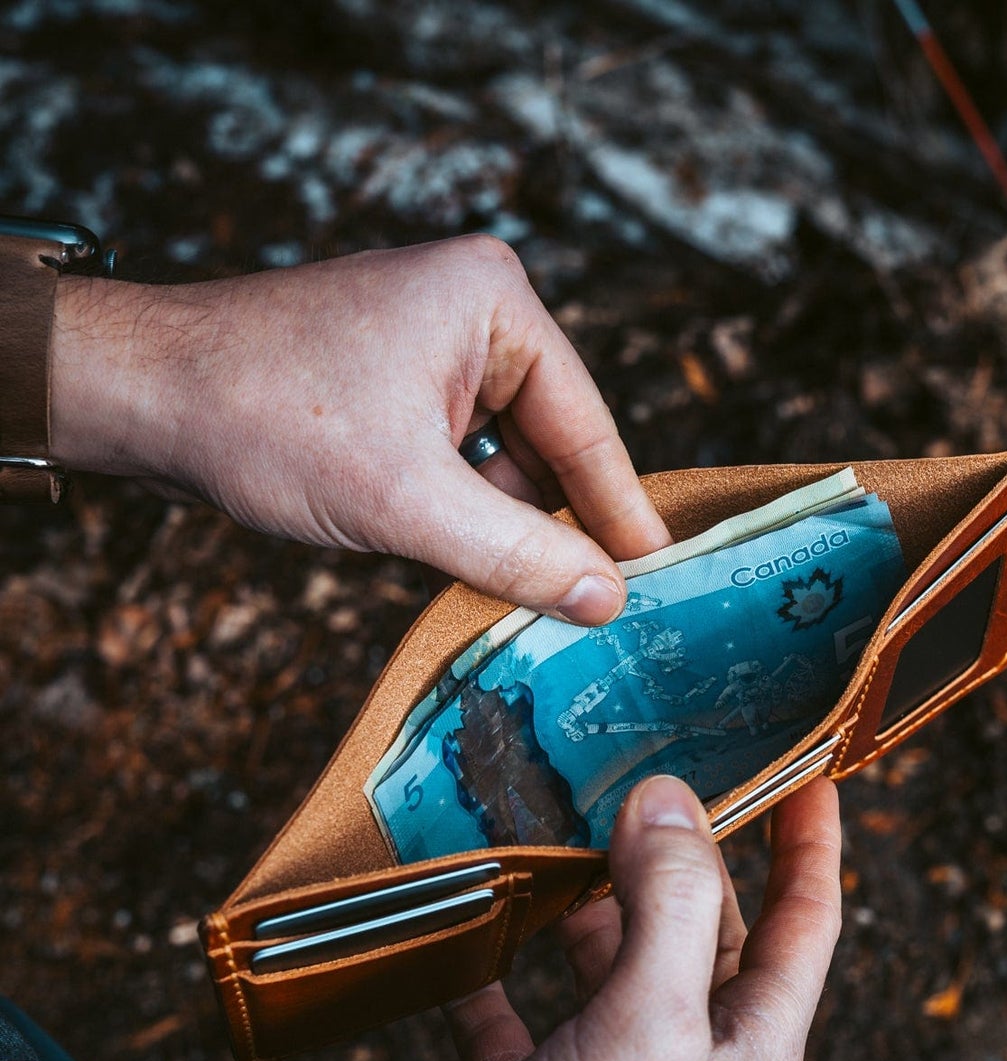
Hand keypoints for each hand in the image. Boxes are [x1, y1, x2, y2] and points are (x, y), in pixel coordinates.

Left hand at [49, 237, 670, 623]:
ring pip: (503, 456)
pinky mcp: (395, 380)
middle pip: (549, 441)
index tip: (657, 574)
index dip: (619, 510)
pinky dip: (463, 509)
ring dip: (503, 521)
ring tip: (518, 587)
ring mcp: (431, 343)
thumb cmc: (263, 416)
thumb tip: (605, 599)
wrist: (139, 395)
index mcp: (492, 301)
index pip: (585, 424)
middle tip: (593, 604)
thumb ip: (518, 553)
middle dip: (554, 520)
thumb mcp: (409, 501)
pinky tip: (463, 558)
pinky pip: (459, 456)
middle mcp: (471, 308)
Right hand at [282, 775, 841, 1060]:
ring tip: (554, 827)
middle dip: (682, 852)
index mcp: (748, 1038)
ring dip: (586, 900)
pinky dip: (499, 968)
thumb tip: (668, 801)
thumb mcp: (651, 1025)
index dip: (813, 841)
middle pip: (704, 926)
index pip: (806, 917)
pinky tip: (470, 928)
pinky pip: (520, 1010)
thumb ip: (670, 905)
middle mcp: (690, 1052)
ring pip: (611, 959)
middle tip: (648, 774)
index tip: (807, 770)